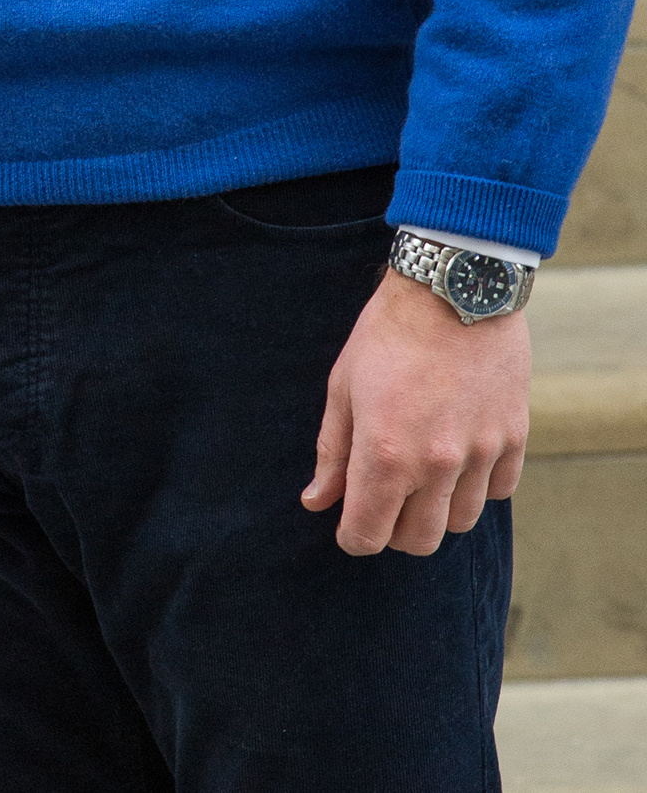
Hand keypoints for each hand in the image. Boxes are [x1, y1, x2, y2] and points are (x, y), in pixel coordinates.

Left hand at [302, 267, 528, 555]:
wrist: (453, 288)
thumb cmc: (387, 333)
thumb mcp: (343, 386)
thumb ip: (332, 451)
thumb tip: (317, 502)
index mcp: (384, 452)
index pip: (367, 535)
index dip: (353, 536)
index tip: (348, 521)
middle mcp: (436, 464)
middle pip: (418, 541)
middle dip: (393, 532)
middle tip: (383, 501)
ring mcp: (480, 453)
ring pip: (459, 522)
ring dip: (436, 511)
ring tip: (420, 475)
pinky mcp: (513, 438)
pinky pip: (497, 491)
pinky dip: (476, 486)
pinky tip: (458, 457)